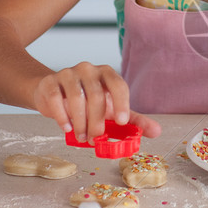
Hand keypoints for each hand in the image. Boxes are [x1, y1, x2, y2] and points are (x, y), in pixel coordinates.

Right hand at [31, 62, 160, 141]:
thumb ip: (134, 121)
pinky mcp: (50, 82)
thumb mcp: (112, 110)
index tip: (122, 121)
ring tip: (82, 137)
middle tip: (96, 138)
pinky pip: (56, 98)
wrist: (54, 95)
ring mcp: (68, 73)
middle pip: (97, 95)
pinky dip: (62, 115)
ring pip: (77, 97)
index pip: (118, 85)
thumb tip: (157, 131)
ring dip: (80, 122)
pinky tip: (67, 128)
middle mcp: (89, 69)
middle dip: (97, 120)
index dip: (122, 103)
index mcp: (107, 74)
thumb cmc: (87, 102)